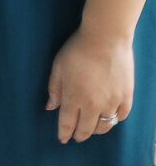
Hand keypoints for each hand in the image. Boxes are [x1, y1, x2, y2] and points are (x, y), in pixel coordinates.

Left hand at [46, 26, 132, 142]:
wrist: (105, 37)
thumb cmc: (78, 48)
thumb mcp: (58, 65)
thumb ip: (54, 88)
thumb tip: (50, 107)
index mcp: (74, 98)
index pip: (67, 124)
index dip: (64, 133)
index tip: (62, 138)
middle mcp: (93, 105)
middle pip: (86, 130)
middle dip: (79, 135)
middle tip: (76, 136)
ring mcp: (111, 103)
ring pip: (104, 127)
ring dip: (96, 130)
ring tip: (91, 127)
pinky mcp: (125, 98)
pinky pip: (120, 117)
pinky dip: (114, 119)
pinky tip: (109, 116)